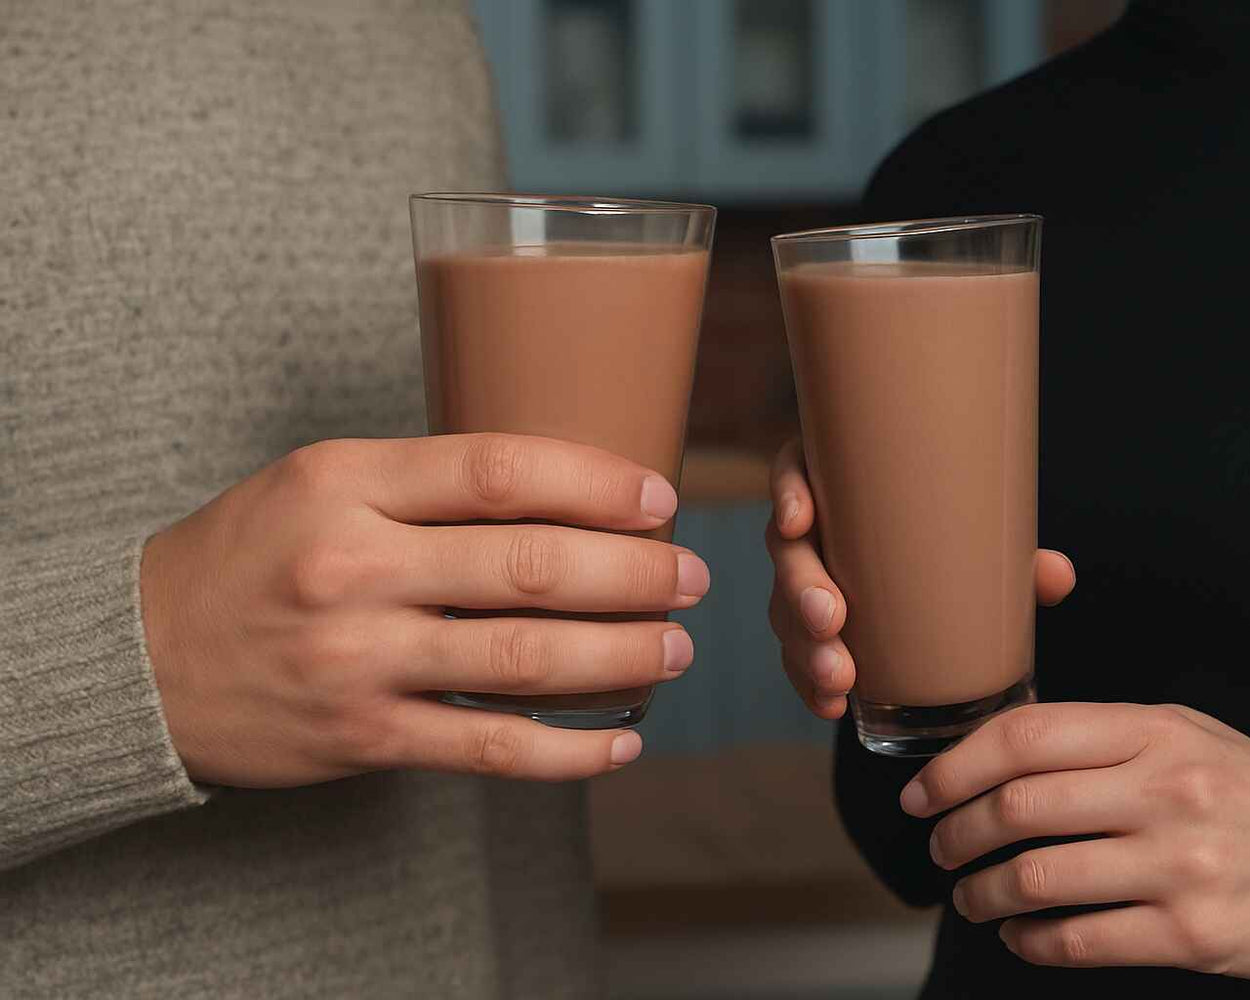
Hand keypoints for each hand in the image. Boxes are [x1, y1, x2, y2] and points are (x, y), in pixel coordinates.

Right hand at [140, 434, 708, 786]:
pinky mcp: (365, 737)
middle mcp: (356, 567)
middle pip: (533, 566)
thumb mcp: (321, 481)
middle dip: (635, 574)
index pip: (501, 471)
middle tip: (691, 575)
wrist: (138, 657)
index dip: (597, 483)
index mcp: (348, 483)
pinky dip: (569, 749)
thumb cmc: (252, 555)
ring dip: (623, 655)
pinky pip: (490, 746)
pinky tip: (622, 740)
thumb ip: (428, 483)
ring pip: (525, 658)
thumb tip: (565, 491)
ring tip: (676, 646)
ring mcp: (360, 659)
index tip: (658, 496)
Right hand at [765, 438, 1075, 716]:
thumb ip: (1018, 560)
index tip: (800, 522)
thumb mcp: (986, 543)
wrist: (949, 577)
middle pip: (787, 550)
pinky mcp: (813, 630)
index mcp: (845, 486)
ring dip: (804, 648)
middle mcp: (817, 530)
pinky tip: (833, 705)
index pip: (796, 470)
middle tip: (830, 619)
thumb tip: (1056, 576)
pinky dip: (812, 682)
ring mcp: (809, 581)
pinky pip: (799, 655)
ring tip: (838, 679)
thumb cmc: (957, 539)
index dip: (788, 492)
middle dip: (800, 589)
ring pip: (785, 610)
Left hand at [903, 702, 1249, 978]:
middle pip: (1017, 807)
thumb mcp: (1190, 736)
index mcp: (1156, 732)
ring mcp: (1181, 865)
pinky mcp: (1195, 935)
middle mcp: (1167, 791)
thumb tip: (998, 751)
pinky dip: (1030, 942)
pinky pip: (1080, 941)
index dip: (954, 764)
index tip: (923, 792)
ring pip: (1036, 878)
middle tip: (940, 847)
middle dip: (955, 833)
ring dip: (982, 893)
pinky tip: (1021, 937)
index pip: (1024, 735)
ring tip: (971, 897)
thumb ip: (1103, 739)